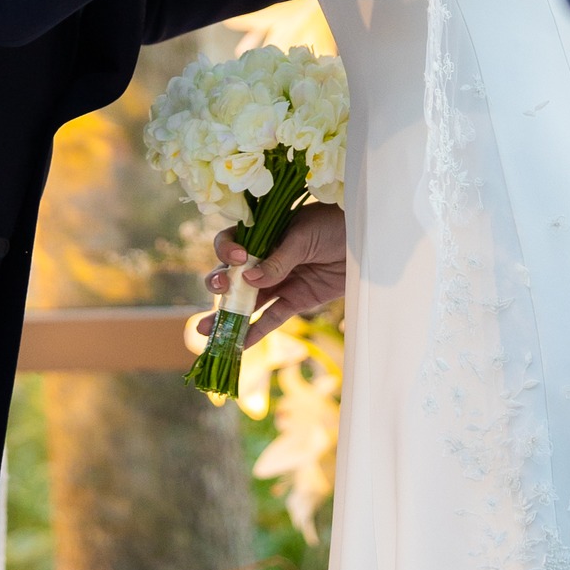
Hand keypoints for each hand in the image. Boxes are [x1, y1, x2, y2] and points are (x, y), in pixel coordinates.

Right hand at [202, 202, 345, 345]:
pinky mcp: (296, 300)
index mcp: (263, 233)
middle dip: (220, 284)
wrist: (365, 239)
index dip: (227, 252)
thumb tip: (250, 280)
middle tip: (221, 289)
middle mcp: (265, 258)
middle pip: (233, 275)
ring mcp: (279, 281)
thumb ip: (278, 259)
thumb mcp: (304, 235)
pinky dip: (255, 332)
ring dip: (226, 316)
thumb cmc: (333, 224)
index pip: (232, 243)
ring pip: (247, 301)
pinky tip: (237, 344)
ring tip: (204, 330)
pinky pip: (272, 318)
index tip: (239, 258)